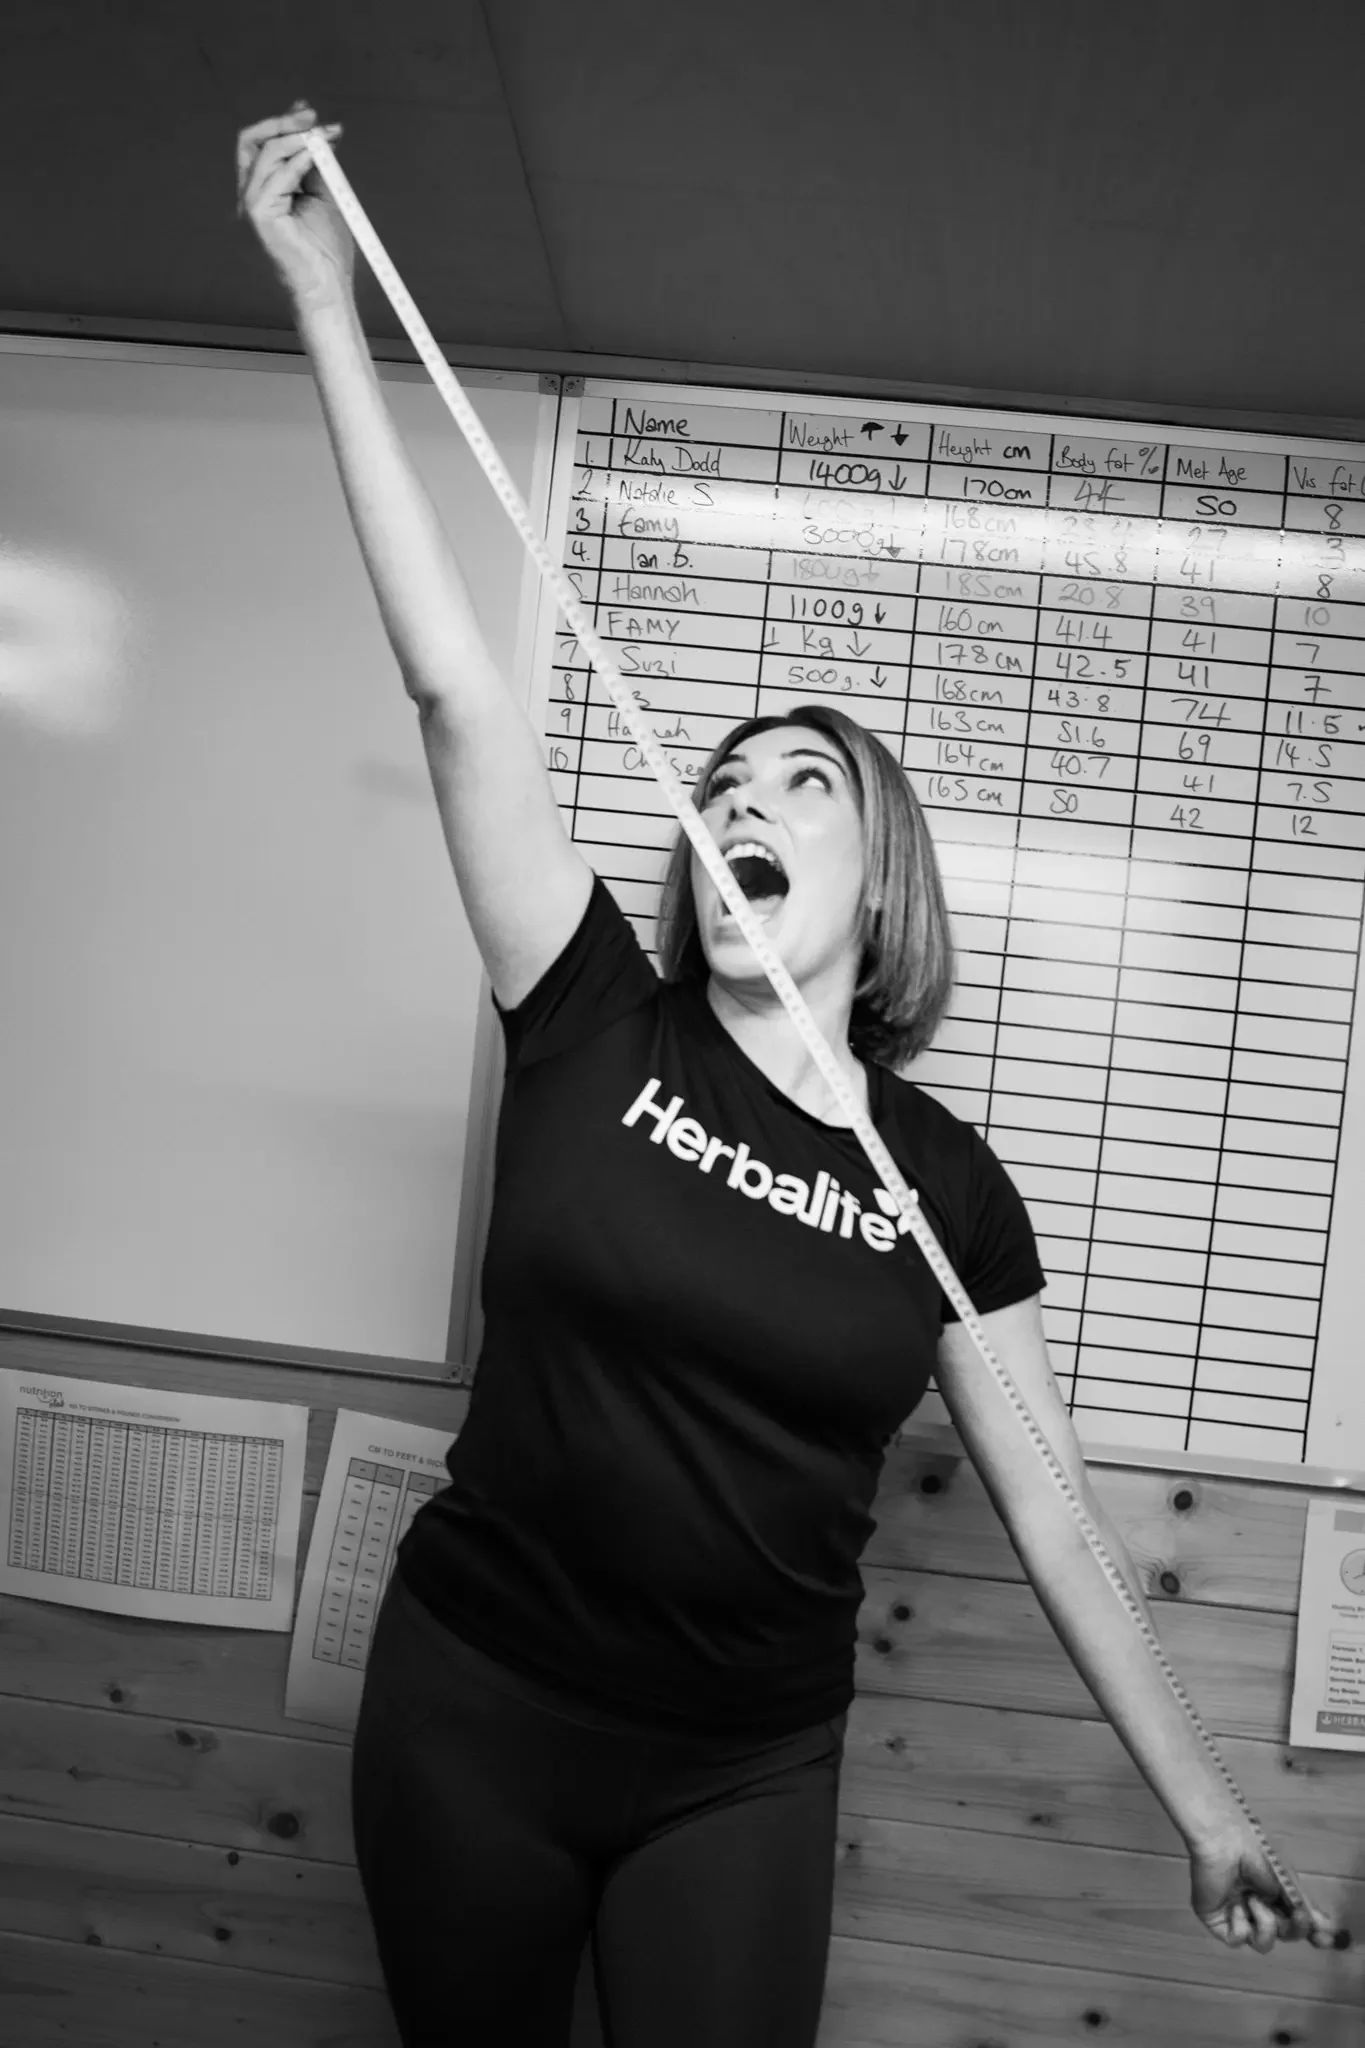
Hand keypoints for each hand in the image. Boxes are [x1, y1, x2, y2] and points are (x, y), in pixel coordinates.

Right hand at [235, 103, 352, 312]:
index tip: (313, 116)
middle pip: (251, 140)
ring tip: (326, 137)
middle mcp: (250, 193)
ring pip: (264, 152)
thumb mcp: (323, 195)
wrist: (328, 287)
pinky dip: (298, 159)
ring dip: (297, 138)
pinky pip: (275, 174)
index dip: (284, 124)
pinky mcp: (258, 214)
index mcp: (262, 188)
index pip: (262, 144)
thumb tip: (315, 130)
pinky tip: (318, 155)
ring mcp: (251, 203)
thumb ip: (315, 164)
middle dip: (282, 122)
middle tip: (313, 116)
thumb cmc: (327, 251)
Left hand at [1189, 1830, 1341, 1952]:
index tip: (1325, 1940)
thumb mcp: (1287, 1880)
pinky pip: (1235, 1940)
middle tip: (1297, 1915)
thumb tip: (1328, 1927)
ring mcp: (1235, 1913)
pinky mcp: (1215, 1919)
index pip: (1294, 1922)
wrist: (1225, 1843)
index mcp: (1273, 1894)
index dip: (1309, 1932)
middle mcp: (1256, 1906)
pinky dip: (1240, 1927)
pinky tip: (1236, 1906)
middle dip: (1294, 1928)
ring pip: (1261, 1943)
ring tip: (1253, 1899)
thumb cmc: (1257, 1853)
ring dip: (1265, 1924)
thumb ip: (1304, 1905)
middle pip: (1282, 1935)